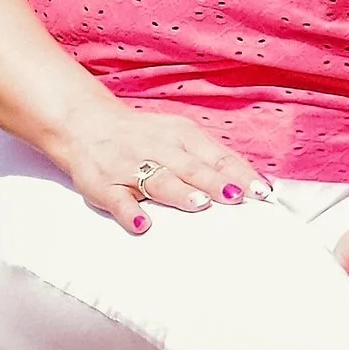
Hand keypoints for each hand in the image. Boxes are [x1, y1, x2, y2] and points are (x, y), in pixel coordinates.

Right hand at [54, 103, 271, 235]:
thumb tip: (251, 183)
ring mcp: (130, 167)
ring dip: (179, 193)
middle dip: (215, 182)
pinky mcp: (105, 185)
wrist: (86, 125)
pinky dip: (129, 212)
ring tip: (199, 205)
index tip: (262, 192)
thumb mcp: (180, 136)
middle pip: (192, 167)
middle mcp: (159, 149)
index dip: (240, 174)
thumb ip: (211, 158)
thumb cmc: (146, 137)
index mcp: (182, 136)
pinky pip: (118, 200)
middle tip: (238, 197)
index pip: (217, 156)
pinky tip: (141, 224)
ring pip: (158, 180)